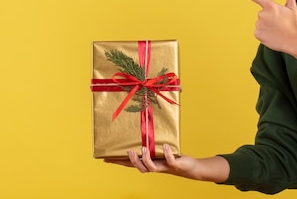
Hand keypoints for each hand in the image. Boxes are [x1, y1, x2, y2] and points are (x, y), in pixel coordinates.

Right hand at [105, 144, 228, 181]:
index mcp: (148, 163)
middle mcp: (154, 167)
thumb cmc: (172, 157)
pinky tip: (165, 146)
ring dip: (146, 158)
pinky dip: (167, 154)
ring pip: (151, 167)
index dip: (119, 162)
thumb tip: (140, 129)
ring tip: (143, 148)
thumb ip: (150, 143)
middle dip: (132, 161)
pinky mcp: (175, 165)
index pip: (130, 164)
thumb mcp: (158, 150)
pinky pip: (170, 160)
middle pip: (139, 167)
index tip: (106, 159)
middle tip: (128, 152)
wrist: (190, 167)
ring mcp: (164, 167)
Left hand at [228, 0, 296, 66]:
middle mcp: (262, 14)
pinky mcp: (257, 34)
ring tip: (277, 30)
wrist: (295, 41)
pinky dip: (264, 33)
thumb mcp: (292, 7)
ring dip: (267, 26)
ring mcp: (258, 25)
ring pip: (259, 23)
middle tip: (279, 23)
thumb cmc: (293, 23)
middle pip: (261, 13)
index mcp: (270, 5)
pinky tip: (272, 35)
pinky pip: (258, 31)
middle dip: (269, 17)